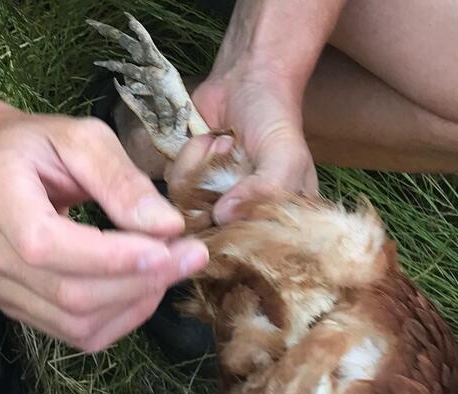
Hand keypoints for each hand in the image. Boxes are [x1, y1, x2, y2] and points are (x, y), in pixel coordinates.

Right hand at [0, 112, 208, 351]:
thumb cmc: (38, 146)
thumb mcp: (81, 138)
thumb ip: (122, 179)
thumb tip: (167, 226)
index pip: (46, 244)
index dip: (111, 256)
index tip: (168, 246)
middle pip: (68, 292)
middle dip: (139, 280)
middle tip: (190, 255)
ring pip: (75, 322)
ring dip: (136, 302)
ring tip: (171, 268)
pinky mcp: (15, 308)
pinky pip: (75, 333)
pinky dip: (121, 318)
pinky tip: (144, 287)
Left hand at [183, 71, 318, 224]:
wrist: (247, 78)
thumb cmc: (275, 119)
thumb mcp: (286, 158)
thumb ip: (264, 192)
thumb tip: (223, 217)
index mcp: (274, 221)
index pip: (249, 251)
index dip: (238, 231)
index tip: (234, 200)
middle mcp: (239, 218)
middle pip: (212, 232)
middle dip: (219, 189)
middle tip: (233, 150)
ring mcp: (209, 200)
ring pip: (188, 207)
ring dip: (204, 166)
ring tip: (225, 140)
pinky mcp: (186, 180)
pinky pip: (172, 183)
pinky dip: (188, 156)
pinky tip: (209, 137)